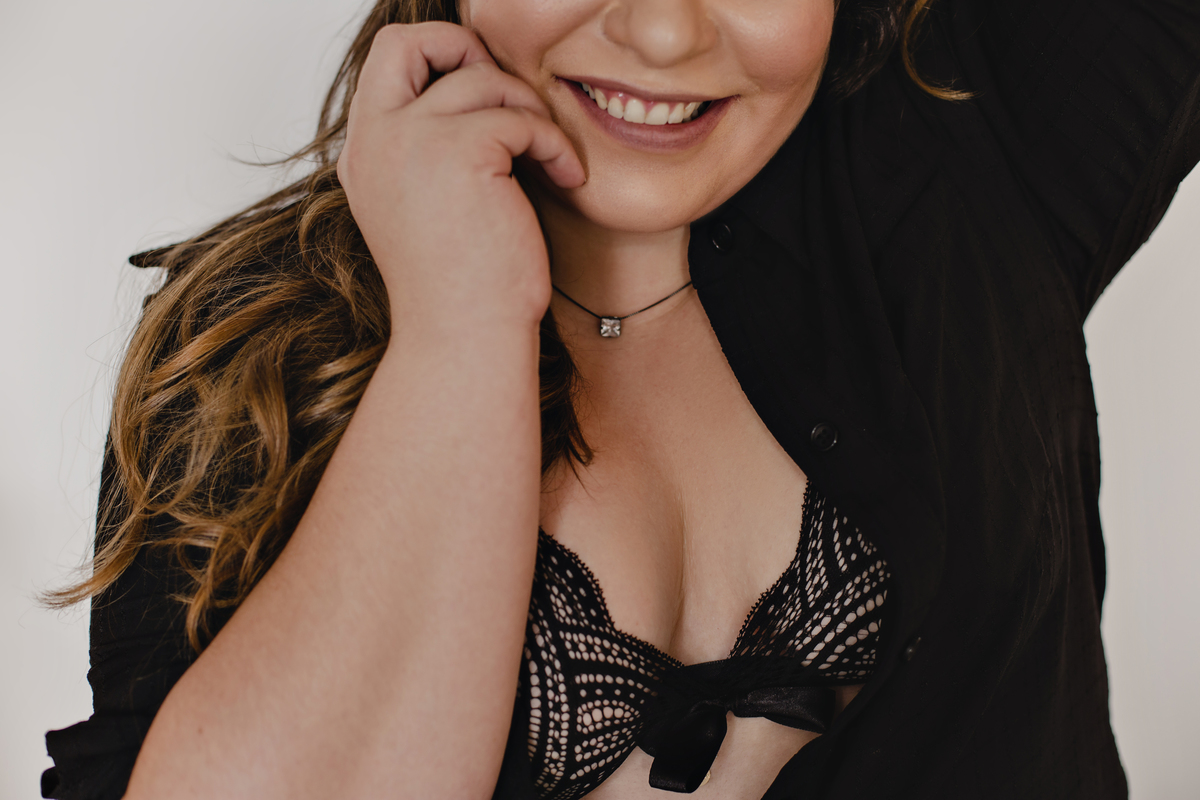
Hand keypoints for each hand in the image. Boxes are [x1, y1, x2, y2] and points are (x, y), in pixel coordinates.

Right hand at [337, 22, 584, 337]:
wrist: (465, 337)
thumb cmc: (461, 290)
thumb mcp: (427, 210)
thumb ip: (428, 156)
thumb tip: (474, 104)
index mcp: (365, 155)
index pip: (387, 65)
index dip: (438, 60)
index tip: (485, 98)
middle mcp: (375, 140)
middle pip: (407, 40)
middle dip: (465, 49)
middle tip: (508, 99)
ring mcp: (411, 139)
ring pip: (482, 79)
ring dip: (529, 112)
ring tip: (549, 158)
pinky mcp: (458, 149)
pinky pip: (521, 116)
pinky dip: (554, 143)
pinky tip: (566, 177)